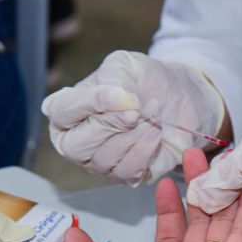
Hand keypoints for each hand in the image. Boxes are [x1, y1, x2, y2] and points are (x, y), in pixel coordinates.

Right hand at [42, 51, 225, 185]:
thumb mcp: (126, 66)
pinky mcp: (128, 176)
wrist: (181, 98)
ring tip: (153, 114)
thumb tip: (120, 103)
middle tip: (136, 110)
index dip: (90, 104)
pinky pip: (128, 172)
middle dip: (111, 125)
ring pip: (104, 160)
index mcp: (66, 111)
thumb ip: (115, 80)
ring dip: (132, 136)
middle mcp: (77, 142)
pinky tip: (157, 132)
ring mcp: (100, 163)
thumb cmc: (144, 81)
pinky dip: (145, 150)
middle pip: (76, 146)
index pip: (61, 112)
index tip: (122, 95)